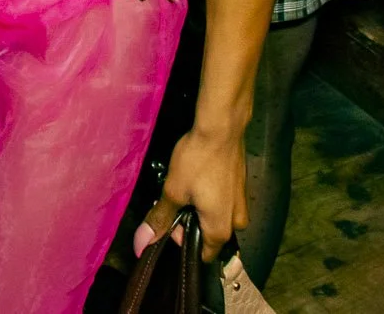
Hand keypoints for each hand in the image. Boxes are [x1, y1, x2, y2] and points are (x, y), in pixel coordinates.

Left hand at [137, 128, 246, 261]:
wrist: (221, 128)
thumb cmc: (197, 161)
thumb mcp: (173, 191)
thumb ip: (159, 220)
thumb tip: (141, 245)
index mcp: (221, 230)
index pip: (201, 254)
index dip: (182, 241)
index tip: (170, 220)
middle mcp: (237, 222)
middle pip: (208, 235)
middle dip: (188, 222)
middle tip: (174, 199)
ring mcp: (241, 205)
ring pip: (215, 217)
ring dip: (198, 208)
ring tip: (185, 186)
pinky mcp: (241, 189)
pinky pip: (223, 203)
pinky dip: (209, 196)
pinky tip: (198, 178)